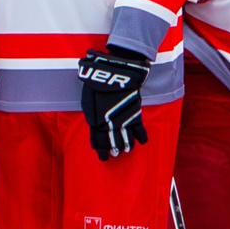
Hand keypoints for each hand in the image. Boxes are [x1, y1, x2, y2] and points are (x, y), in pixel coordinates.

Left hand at [76, 44, 152, 160]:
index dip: (99, 148)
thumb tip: (93, 122)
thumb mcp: (87, 98)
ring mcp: (122, 118)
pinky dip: (141, 136)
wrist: (114, 71)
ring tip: (126, 150)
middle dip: (112, 150)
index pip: (97, 139)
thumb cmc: (97, 82)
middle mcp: (108, 123)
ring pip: (125, 137)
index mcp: (94, 119)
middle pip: (111, 141)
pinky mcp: (134, 112)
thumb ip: (91, 112)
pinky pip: (139, 128)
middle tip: (113, 156)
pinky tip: (141, 142)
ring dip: (125, 145)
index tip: (101, 155)